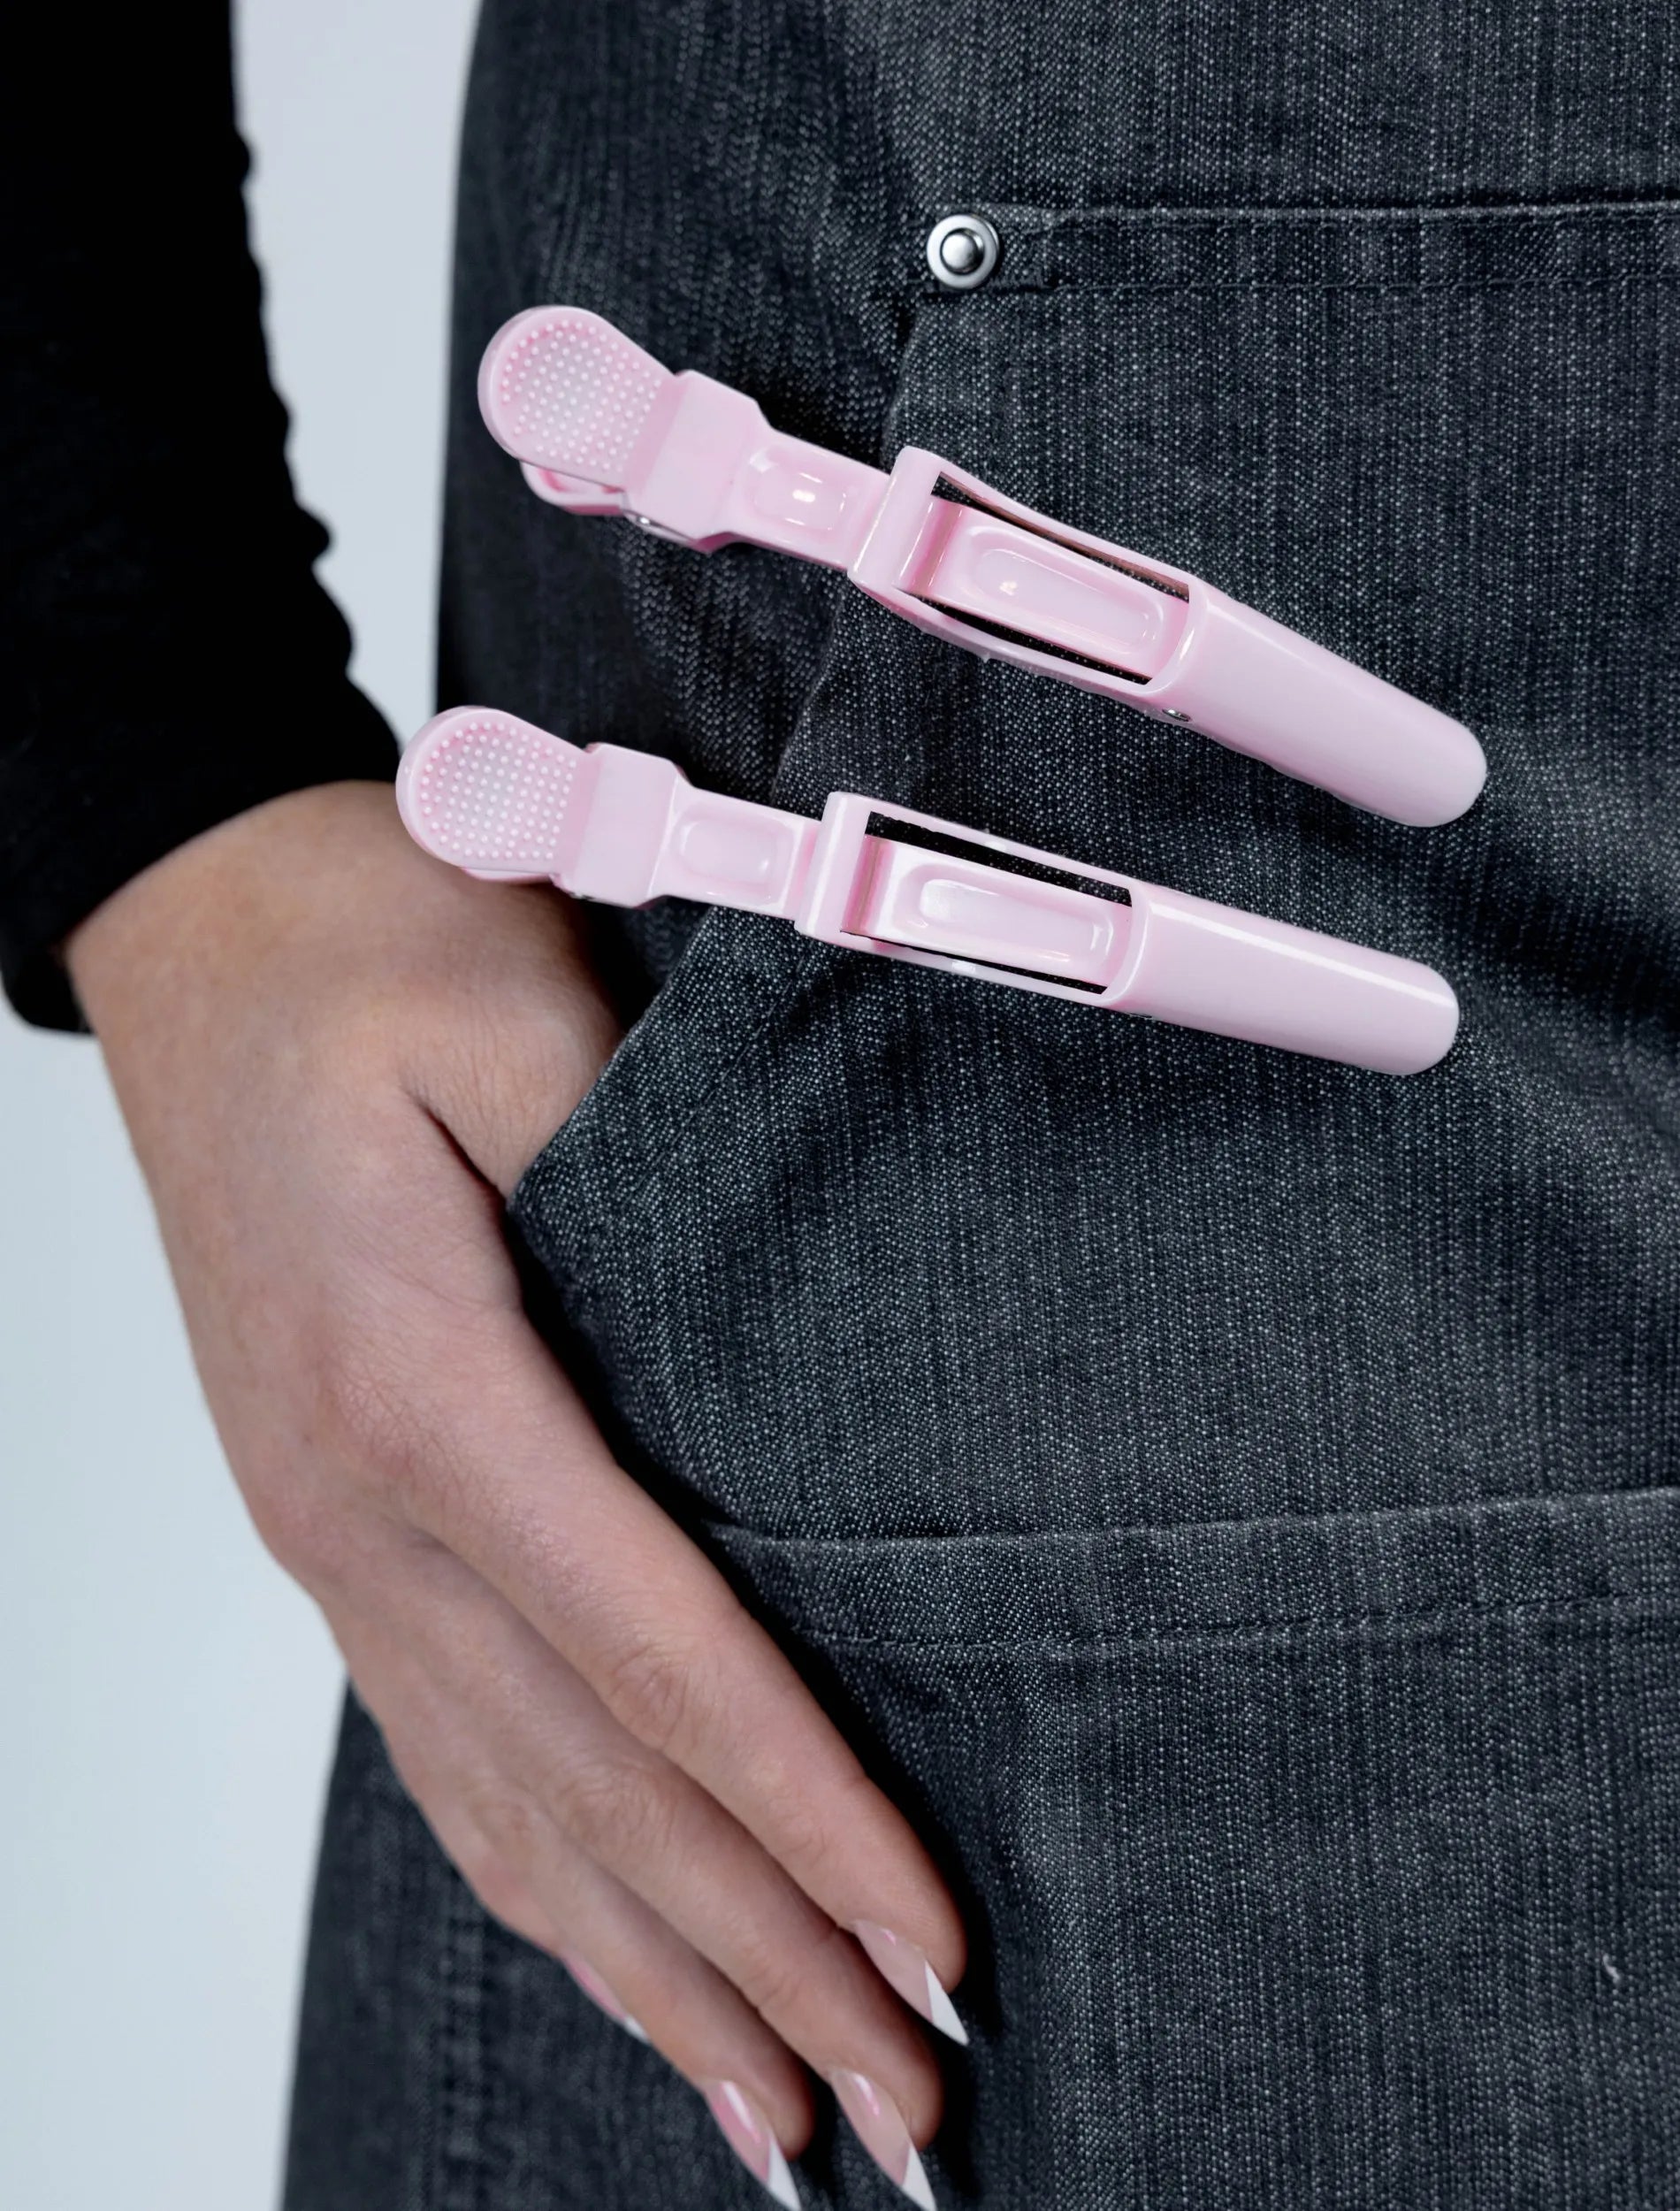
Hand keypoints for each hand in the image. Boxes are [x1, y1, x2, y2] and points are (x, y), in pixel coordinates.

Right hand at [67, 781, 964, 2201]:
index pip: (656, 1654)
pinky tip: (618, 1967)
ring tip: (787, 2119)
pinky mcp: (339, 1532)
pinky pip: (446, 1755)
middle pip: (594, 1786)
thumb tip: (783, 1357)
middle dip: (762, 1959)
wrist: (197, 925)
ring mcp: (336, 1541)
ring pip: (511, 1811)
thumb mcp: (517, 1013)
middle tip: (911, 2107)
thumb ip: (647, 1185)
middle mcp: (365, 1509)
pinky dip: (544, 1890)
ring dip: (659, 1972)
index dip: (801, 1810)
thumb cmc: (356, 944)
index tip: (926, 1936)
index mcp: (424, 1387)